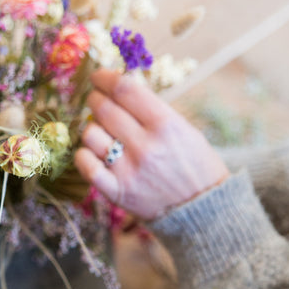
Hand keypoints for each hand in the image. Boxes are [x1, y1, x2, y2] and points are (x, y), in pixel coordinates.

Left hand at [74, 69, 229, 219]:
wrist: (205, 212)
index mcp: (166, 125)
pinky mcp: (118, 192)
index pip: (125, 90)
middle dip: (94, 98)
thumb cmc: (195, 165)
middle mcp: (146, 146)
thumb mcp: (184, 129)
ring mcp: (130, 170)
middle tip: (95, 98)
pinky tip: (91, 151)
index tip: (98, 76)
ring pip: (91, 134)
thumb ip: (152, 110)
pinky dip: (83, 154)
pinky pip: (86, 165)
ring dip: (90, 126)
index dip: (105, 77)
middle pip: (104, 108)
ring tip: (100, 129)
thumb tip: (118, 89)